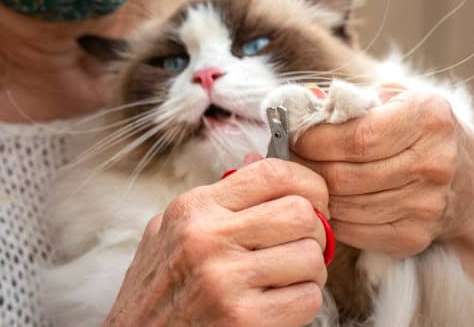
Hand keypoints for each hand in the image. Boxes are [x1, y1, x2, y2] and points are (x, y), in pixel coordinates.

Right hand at [103, 158, 328, 326]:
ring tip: (289, 278)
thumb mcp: (171, 231)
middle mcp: (208, 238)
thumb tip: (257, 163)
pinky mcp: (243, 319)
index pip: (272, 173)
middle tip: (304, 244)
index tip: (316, 200)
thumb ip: (215, 199)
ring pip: (310, 256)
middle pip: (300, 213)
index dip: (309, 183)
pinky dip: (303, 302)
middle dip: (314, 230)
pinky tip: (280, 305)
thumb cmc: (157, 289)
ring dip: (310, 270)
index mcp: (195, 208)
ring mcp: (225, 279)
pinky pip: (307, 299)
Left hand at [293, 84, 473, 291]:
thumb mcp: (398, 99)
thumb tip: (304, 105)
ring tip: (307, 174)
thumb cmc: (422, 131)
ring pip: (344, 205)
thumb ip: (353, 100)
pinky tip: (329, 197)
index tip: (295, 134)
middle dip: (307, 165)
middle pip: (345, 175)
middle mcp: (434, 164)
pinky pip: (352, 230)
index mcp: (430, 120)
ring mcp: (425, 206)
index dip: (315, 139)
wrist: (467, 183)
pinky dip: (332, 214)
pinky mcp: (413, 237)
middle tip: (291, 155)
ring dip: (315, 191)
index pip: (357, 137)